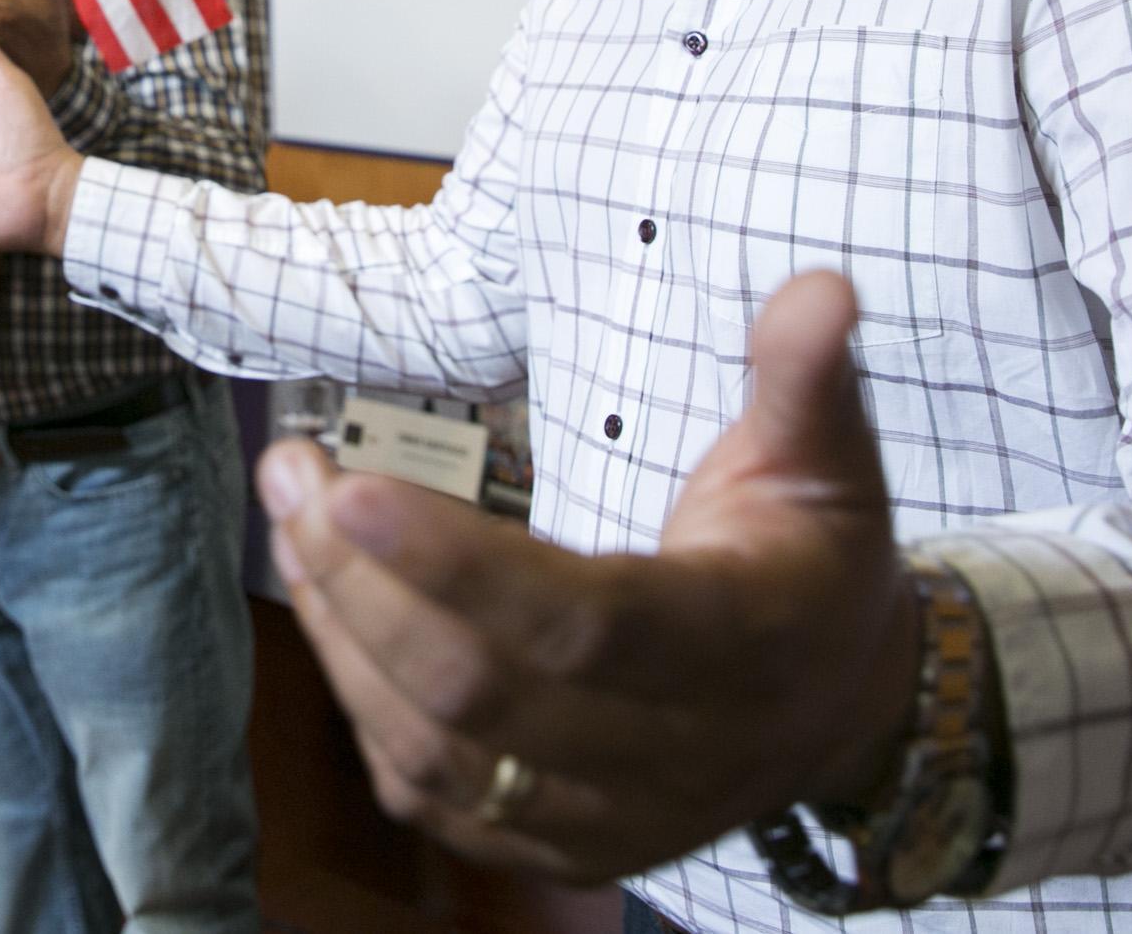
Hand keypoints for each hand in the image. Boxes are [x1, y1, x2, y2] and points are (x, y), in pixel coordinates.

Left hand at [256, 273, 919, 885]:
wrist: (839, 705)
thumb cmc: (813, 561)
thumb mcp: (828, 458)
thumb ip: (804, 373)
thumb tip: (819, 287)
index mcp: (743, 646)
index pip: (584, 621)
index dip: (460, 566)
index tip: (354, 488)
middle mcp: (678, 752)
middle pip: (483, 689)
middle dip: (365, 580)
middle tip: (294, 474)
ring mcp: (614, 814)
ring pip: (441, 751)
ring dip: (345, 633)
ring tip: (292, 520)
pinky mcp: (561, 844)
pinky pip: (434, 795)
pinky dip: (363, 702)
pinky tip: (328, 604)